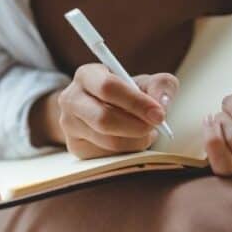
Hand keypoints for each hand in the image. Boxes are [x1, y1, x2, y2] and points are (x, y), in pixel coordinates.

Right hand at [52, 64, 177, 158]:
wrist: (104, 109)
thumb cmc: (128, 94)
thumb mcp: (146, 83)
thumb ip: (161, 85)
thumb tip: (161, 103)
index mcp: (87, 75)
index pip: (108, 88)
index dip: (136, 102)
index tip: (159, 114)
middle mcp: (71, 99)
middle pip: (104, 119)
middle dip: (136, 126)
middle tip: (155, 127)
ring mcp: (69, 125)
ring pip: (108, 141)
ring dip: (135, 141)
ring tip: (145, 132)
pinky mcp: (76, 147)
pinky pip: (107, 156)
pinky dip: (127, 152)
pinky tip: (131, 141)